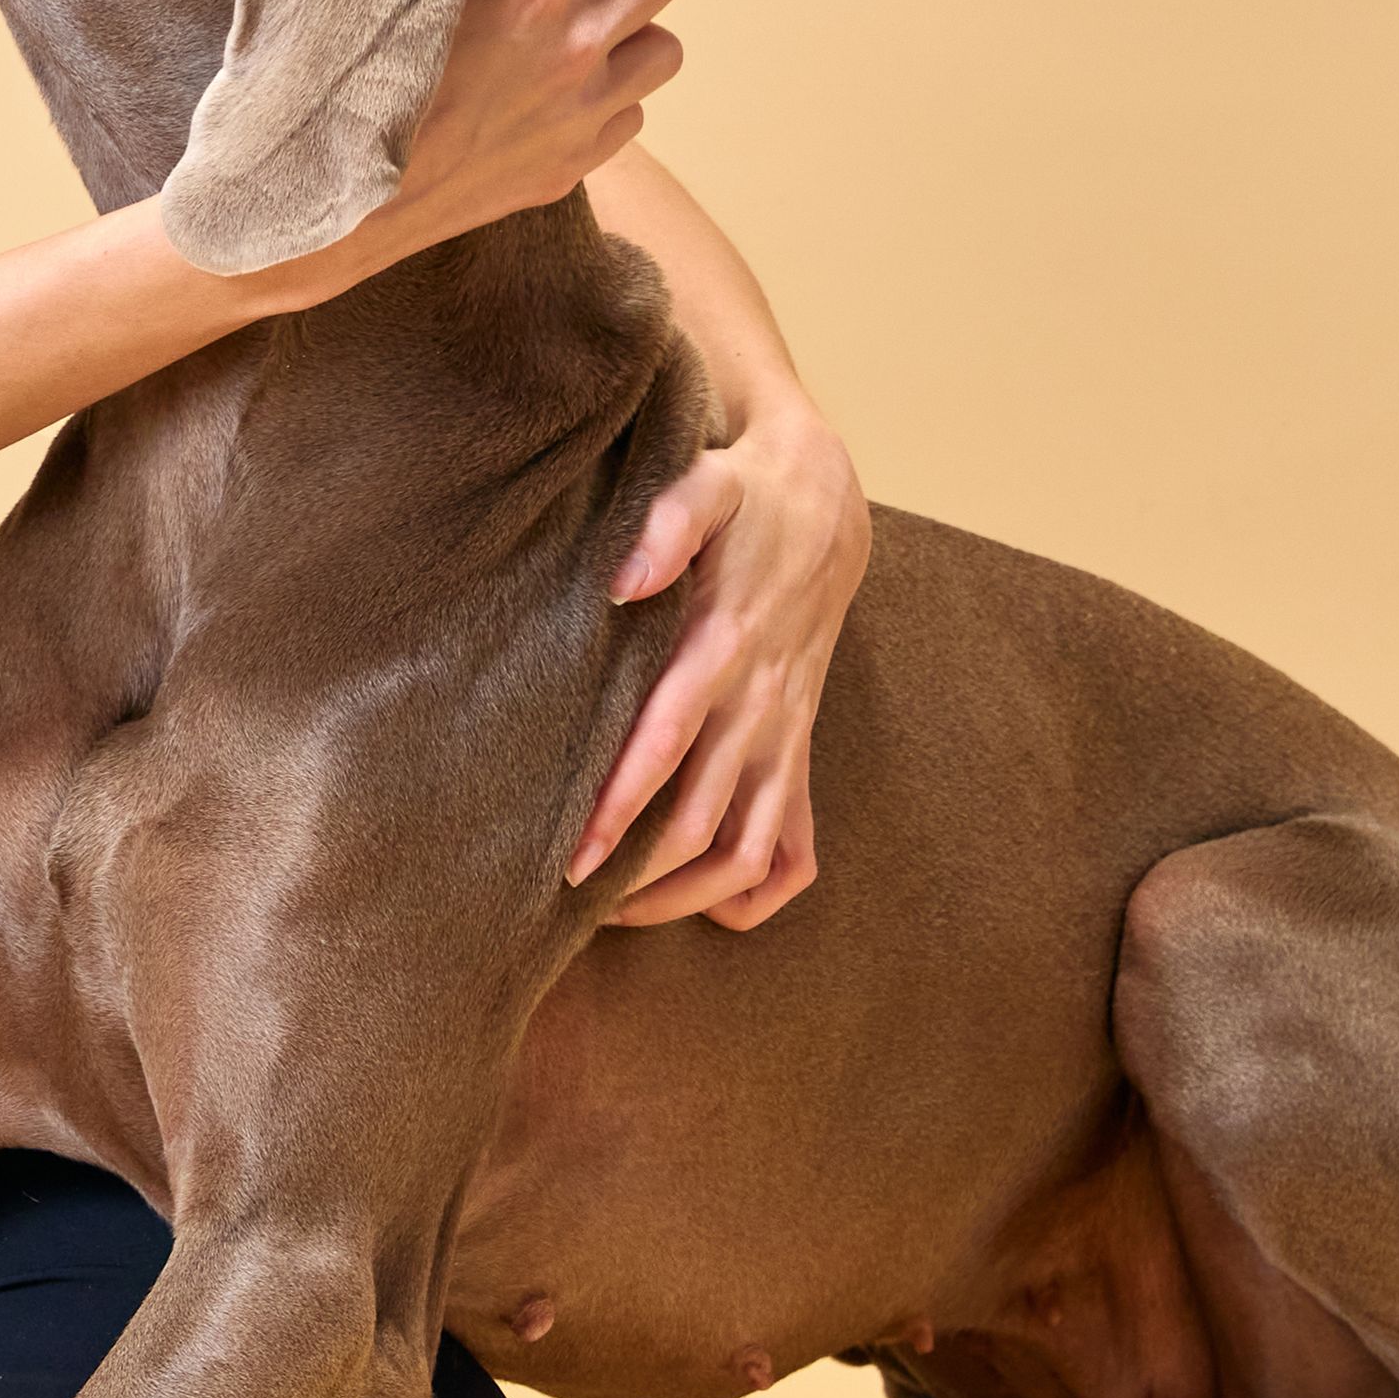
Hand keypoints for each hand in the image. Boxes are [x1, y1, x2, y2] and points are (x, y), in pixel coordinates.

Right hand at [348, 0, 682, 269]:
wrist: (335, 192)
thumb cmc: (354, 65)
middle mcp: (572, 50)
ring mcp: (580, 115)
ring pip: (663, 49)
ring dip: (624, 33)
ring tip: (569, 35)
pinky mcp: (572, 167)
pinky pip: (631, 114)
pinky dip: (603, 98)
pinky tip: (546, 94)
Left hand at [574, 393, 870, 929]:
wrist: (827, 502)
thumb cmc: (748, 496)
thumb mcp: (710, 484)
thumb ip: (668, 524)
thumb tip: (621, 582)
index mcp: (727, 645)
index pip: (669, 744)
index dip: (621, 806)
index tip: (573, 857)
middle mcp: (761, 704)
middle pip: (703, 820)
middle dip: (638, 874)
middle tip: (571, 905)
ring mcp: (786, 733)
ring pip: (750, 851)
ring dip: (689, 897)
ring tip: (622, 913)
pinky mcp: (799, 746)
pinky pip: (795, 848)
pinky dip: (759, 891)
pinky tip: (710, 906)